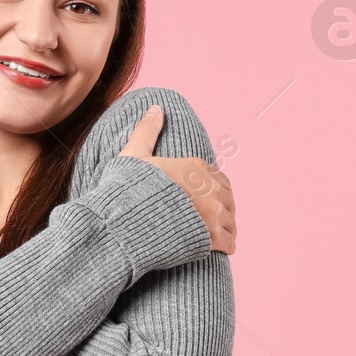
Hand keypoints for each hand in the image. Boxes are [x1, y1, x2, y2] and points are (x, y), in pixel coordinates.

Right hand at [118, 104, 235, 254]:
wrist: (124, 222)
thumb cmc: (127, 189)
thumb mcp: (133, 155)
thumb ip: (147, 131)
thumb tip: (156, 107)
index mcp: (195, 167)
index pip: (217, 177)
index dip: (213, 189)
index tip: (206, 198)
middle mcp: (210, 188)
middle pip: (227, 199)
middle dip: (221, 209)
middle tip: (211, 219)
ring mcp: (213, 214)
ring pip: (230, 221)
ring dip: (225, 228)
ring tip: (215, 235)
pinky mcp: (211, 237)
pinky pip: (229, 242)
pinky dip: (226, 245)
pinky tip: (220, 248)